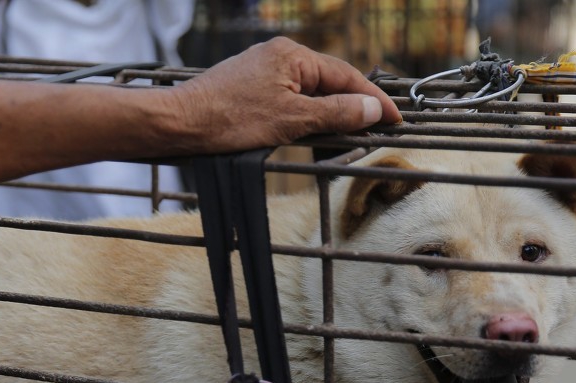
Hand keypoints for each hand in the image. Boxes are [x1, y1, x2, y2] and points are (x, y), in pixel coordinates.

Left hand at [169, 37, 401, 153]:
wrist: (179, 124)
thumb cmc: (228, 119)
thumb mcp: (290, 120)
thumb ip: (334, 114)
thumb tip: (371, 110)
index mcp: (293, 56)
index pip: (347, 77)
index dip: (374, 100)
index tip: (396, 119)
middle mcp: (279, 56)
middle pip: (331, 81)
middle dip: (356, 105)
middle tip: (381, 128)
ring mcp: (264, 71)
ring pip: (311, 91)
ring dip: (333, 112)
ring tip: (354, 134)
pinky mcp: (251, 87)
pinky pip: (292, 98)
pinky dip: (310, 114)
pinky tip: (315, 130)